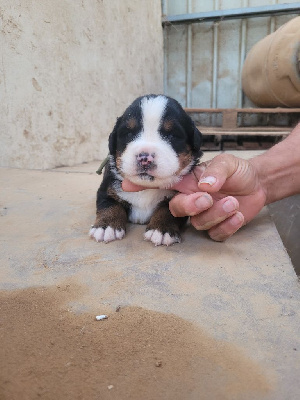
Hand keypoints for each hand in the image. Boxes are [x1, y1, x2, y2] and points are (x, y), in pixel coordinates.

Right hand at [122, 153, 266, 240]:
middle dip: (191, 206)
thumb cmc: (238, 171)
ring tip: (233, 202)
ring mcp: (203, 216)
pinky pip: (215, 235)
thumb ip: (215, 171)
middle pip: (177, 209)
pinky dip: (227, 227)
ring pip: (198, 223)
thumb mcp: (228, 162)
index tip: (126, 185)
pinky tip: (238, 215)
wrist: (259, 184)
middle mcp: (192, 200)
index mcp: (189, 183)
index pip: (163, 183)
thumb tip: (204, 185)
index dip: (144, 185)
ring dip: (216, 214)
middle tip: (208, 198)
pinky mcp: (218, 228)